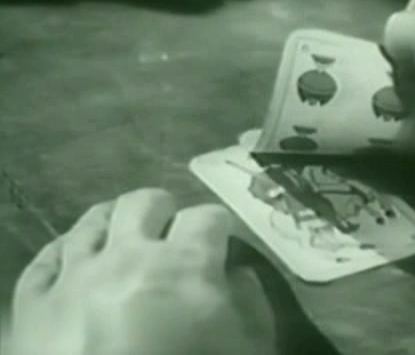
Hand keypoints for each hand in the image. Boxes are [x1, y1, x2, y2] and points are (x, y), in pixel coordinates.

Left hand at [4, 188, 276, 354]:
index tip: (220, 239)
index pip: (207, 217)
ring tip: (121, 237)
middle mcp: (127, 254)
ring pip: (91, 220)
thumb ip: (253, 306)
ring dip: (112, 222)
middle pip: (144, 203)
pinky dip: (63, 255)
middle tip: (169, 229)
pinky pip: (45, 260)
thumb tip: (240, 275)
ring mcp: (75, 275)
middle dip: (162, 210)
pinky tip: (73, 263)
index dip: (218, 225)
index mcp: (185, 264)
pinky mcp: (34, 305)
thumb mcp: (246, 350)